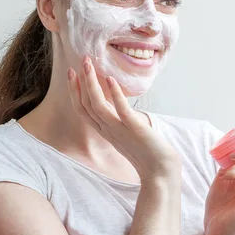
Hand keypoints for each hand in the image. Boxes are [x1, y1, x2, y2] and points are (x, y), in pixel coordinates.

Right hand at [67, 56, 180, 181]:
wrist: (161, 172)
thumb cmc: (147, 153)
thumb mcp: (127, 134)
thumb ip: (119, 121)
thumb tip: (118, 103)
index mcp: (105, 131)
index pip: (82, 110)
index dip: (75, 91)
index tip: (72, 73)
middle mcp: (108, 131)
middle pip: (85, 105)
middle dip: (79, 83)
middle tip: (79, 61)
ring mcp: (120, 130)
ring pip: (98, 105)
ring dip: (91, 84)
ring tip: (89, 65)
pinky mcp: (135, 129)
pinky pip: (121, 111)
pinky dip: (115, 95)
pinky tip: (111, 80)